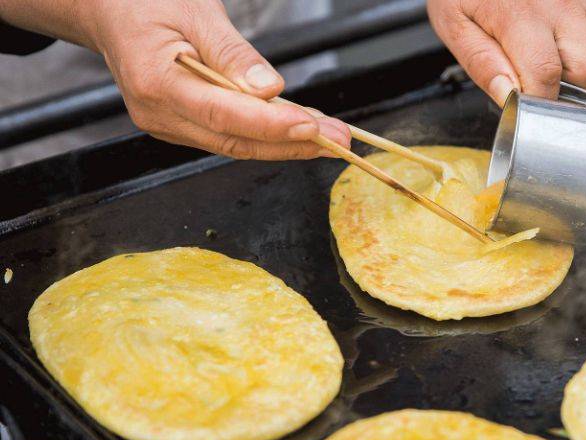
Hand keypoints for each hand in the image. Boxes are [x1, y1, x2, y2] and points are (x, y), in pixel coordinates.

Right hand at [24, 0, 349, 159]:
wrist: (111, 10)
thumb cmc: (148, 2)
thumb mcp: (196, 11)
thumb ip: (233, 54)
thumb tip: (270, 88)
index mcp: (155, 82)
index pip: (223, 114)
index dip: (271, 125)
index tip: (312, 126)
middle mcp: (158, 113)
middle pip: (235, 140)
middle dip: (292, 143)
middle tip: (340, 140)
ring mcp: (167, 125)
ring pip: (236, 144)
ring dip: (286, 144)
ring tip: (332, 138)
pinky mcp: (180, 126)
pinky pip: (229, 136)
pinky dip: (266, 135)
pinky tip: (300, 130)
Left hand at [427, 0, 585, 103]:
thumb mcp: (455, 25)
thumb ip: (482, 63)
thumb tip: (508, 97)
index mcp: (520, 10)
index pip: (545, 74)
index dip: (538, 103)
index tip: (526, 109)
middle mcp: (560, 1)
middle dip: (566, 90)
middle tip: (537, 85)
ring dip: (584, 76)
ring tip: (552, 67)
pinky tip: (567, 53)